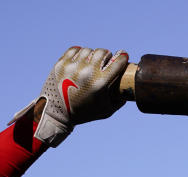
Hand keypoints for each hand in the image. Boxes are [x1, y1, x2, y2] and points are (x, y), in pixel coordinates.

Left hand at [11, 47, 128, 146]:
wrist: (57, 114)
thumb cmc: (85, 113)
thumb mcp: (107, 110)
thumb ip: (120, 100)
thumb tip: (130, 87)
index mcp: (100, 84)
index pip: (118, 61)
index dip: (123, 57)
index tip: (123, 57)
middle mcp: (87, 72)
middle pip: (103, 52)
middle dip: (107, 56)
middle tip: (106, 61)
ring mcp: (72, 67)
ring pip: (89, 50)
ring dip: (92, 55)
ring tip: (92, 62)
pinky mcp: (61, 64)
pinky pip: (75, 50)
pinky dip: (79, 53)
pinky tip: (81, 60)